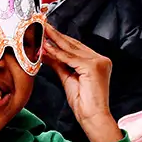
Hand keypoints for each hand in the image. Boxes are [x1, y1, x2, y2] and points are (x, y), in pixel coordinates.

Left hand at [43, 24, 119, 141]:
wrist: (92, 116)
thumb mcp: (67, 78)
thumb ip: (58, 64)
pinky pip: (70, 58)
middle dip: (55, 35)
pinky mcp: (93, 67)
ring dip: (53, 40)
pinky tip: (46, 47)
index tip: (45, 31)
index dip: (59, 38)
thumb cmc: (82, 102)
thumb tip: (45, 52)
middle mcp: (100, 58)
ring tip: (41, 31)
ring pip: (71, 49)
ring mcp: (99, 61)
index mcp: (97, 61)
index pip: (75, 46)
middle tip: (41, 25)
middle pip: (73, 44)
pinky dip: (57, 53)